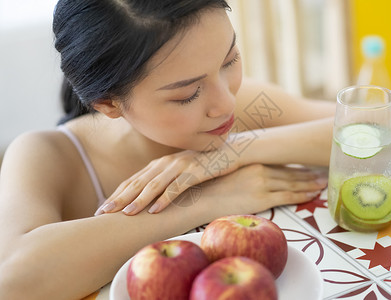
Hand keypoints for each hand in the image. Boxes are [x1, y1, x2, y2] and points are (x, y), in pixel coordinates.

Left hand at [95, 143, 240, 215]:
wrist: (231, 151)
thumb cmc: (204, 164)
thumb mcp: (181, 170)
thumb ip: (166, 180)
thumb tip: (150, 199)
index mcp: (160, 164)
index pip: (133, 180)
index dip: (117, 194)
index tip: (102, 208)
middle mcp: (166, 163)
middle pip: (138, 182)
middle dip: (120, 198)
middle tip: (103, 212)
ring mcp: (180, 165)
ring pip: (155, 184)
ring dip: (140, 199)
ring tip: (126, 214)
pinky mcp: (195, 170)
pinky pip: (177, 186)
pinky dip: (165, 198)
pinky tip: (155, 210)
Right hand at [194, 164, 327, 217]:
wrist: (199, 198)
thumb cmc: (207, 186)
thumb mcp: (224, 171)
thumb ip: (239, 170)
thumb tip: (243, 175)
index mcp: (251, 162)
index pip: (279, 164)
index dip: (295, 167)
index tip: (307, 167)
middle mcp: (260, 169)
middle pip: (290, 172)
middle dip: (307, 174)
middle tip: (322, 174)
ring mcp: (262, 183)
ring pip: (293, 183)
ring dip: (309, 184)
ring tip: (322, 184)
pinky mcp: (262, 198)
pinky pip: (288, 196)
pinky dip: (303, 195)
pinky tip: (313, 195)